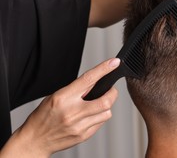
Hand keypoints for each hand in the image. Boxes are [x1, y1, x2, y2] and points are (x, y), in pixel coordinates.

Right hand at [1, 58, 119, 157]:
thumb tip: (95, 81)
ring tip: (97, 105)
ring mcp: (79, 125)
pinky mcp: (83, 135)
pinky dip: (100, 117)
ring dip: (106, 106)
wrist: (35, 140)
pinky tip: (91, 116)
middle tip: (110, 90)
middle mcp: (73, 112)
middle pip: (105, 100)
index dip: (104, 69)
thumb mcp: (55, 96)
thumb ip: (76, 90)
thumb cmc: (44, 116)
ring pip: (107, 112)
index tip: (114, 63)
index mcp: (64, 98)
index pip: (89, 79)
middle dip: (112, 93)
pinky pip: (101, 123)